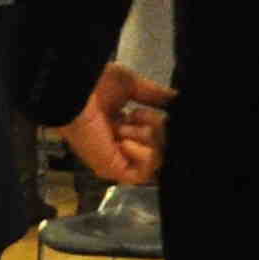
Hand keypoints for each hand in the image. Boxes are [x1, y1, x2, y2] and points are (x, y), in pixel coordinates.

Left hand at [66, 65, 168, 188]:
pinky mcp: (113, 170)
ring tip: (125, 124)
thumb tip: (179, 100)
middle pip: (161, 149)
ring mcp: (118, 159)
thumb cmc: (99, 86)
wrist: (79, 92)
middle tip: (135, 114)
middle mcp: (123, 144)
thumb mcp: (134, 85)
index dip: (164, 127)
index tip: (166, 112)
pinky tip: (126, 139)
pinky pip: (142, 174)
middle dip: (156, 128)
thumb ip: (157, 95)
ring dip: (146, 138)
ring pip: (155, 161)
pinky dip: (142, 155)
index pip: (157, 138)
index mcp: (126, 126)